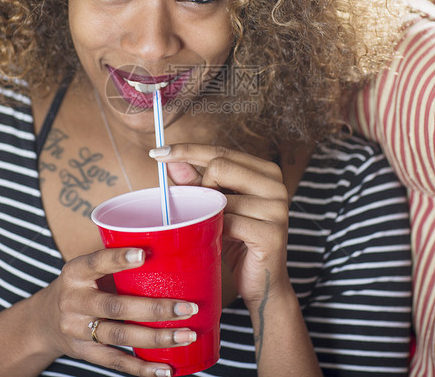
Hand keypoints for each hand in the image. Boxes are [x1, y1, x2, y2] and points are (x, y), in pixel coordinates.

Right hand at [30, 247, 198, 376]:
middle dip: (155, 309)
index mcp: (75, 273)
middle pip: (115, 306)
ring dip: (157, 338)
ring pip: (120, 336)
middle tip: (187, 307)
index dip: (118, 259)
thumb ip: (116, 265)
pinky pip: (116, 362)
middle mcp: (73, 301)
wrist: (43, 322)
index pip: (96, 263)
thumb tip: (170, 254)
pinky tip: (166, 368)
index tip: (144, 254)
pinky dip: (143, 368)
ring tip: (186, 335)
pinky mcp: (85, 353)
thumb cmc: (81, 287)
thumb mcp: (87, 270)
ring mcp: (77, 330)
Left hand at [151, 144, 291, 307]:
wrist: (262, 284)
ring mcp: (277, 209)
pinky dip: (215, 231)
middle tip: (202, 210)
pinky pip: (227, 223)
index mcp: (266, 171)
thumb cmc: (238, 241)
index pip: (221, 151)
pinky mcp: (271, 233)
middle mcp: (276, 185)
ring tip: (214, 229)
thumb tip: (171, 161)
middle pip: (219, 166)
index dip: (188, 150)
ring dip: (207, 214)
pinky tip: (219, 241)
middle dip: (201, 187)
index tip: (157, 152)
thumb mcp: (216, 207)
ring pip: (220, 197)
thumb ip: (196, 183)